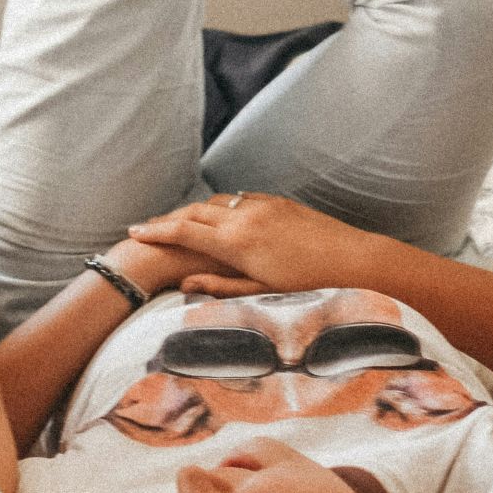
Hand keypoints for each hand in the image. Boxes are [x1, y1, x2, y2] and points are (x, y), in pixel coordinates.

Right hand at [125, 193, 393, 297]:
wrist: (360, 260)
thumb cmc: (310, 284)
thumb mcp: (261, 293)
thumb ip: (220, 287)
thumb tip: (185, 285)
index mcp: (237, 242)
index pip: (184, 232)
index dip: (155, 232)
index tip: (133, 233)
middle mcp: (246, 216)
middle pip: (194, 212)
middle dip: (167, 220)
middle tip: (144, 227)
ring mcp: (264, 205)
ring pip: (216, 202)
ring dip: (193, 211)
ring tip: (176, 223)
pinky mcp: (280, 202)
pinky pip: (239, 199)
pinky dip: (220, 206)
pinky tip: (218, 216)